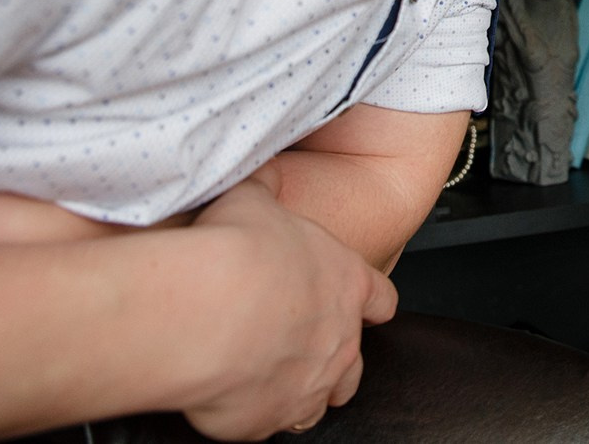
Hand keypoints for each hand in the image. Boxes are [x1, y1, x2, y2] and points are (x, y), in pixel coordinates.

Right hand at [177, 177, 397, 439]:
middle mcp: (339, 341)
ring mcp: (308, 386)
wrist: (207, 308)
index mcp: (347, 283)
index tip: (373, 307)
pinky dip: (255, 415)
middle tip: (311, 351)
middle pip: (355, 364)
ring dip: (303, 394)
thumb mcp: (254, 198)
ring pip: (320, 403)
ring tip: (277, 384)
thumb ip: (266, 187)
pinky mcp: (267, 420)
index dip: (374, 301)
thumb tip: (263, 170)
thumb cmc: (236, 249)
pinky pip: (268, 426)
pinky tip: (235, 401)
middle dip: (338, 359)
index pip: (381, 297)